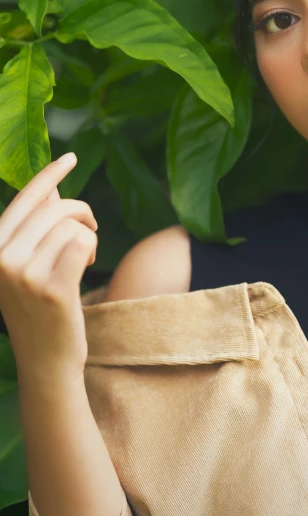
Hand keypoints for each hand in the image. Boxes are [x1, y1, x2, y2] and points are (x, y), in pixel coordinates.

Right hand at [0, 153, 98, 384]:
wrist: (45, 360)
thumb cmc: (40, 307)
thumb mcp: (26, 264)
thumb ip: (35, 227)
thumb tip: (52, 187)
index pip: (25, 199)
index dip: (49, 174)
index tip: (69, 156)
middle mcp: (1, 258)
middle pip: (56, 209)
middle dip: (82, 213)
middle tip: (90, 229)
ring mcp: (25, 275)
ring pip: (73, 226)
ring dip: (88, 236)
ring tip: (85, 257)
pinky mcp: (52, 289)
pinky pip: (82, 244)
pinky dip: (91, 249)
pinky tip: (87, 265)